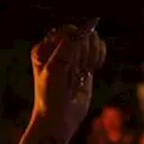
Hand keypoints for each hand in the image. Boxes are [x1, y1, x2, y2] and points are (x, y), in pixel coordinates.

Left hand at [30, 19, 106, 142]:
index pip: (68, 31)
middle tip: (74, 73)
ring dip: (91, 56)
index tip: (69, 67)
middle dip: (83, 53)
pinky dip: (99, 57)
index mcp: (43, 48)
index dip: (75, 47)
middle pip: (82, 35)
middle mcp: (56, 49)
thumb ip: (71, 44)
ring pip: (92, 40)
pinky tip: (91, 70)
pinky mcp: (85, 63)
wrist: (59, 118)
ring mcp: (72, 55)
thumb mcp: (57, 68)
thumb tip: (90, 24)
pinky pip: (99, 48)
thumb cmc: (52, 96)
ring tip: (82, 73)